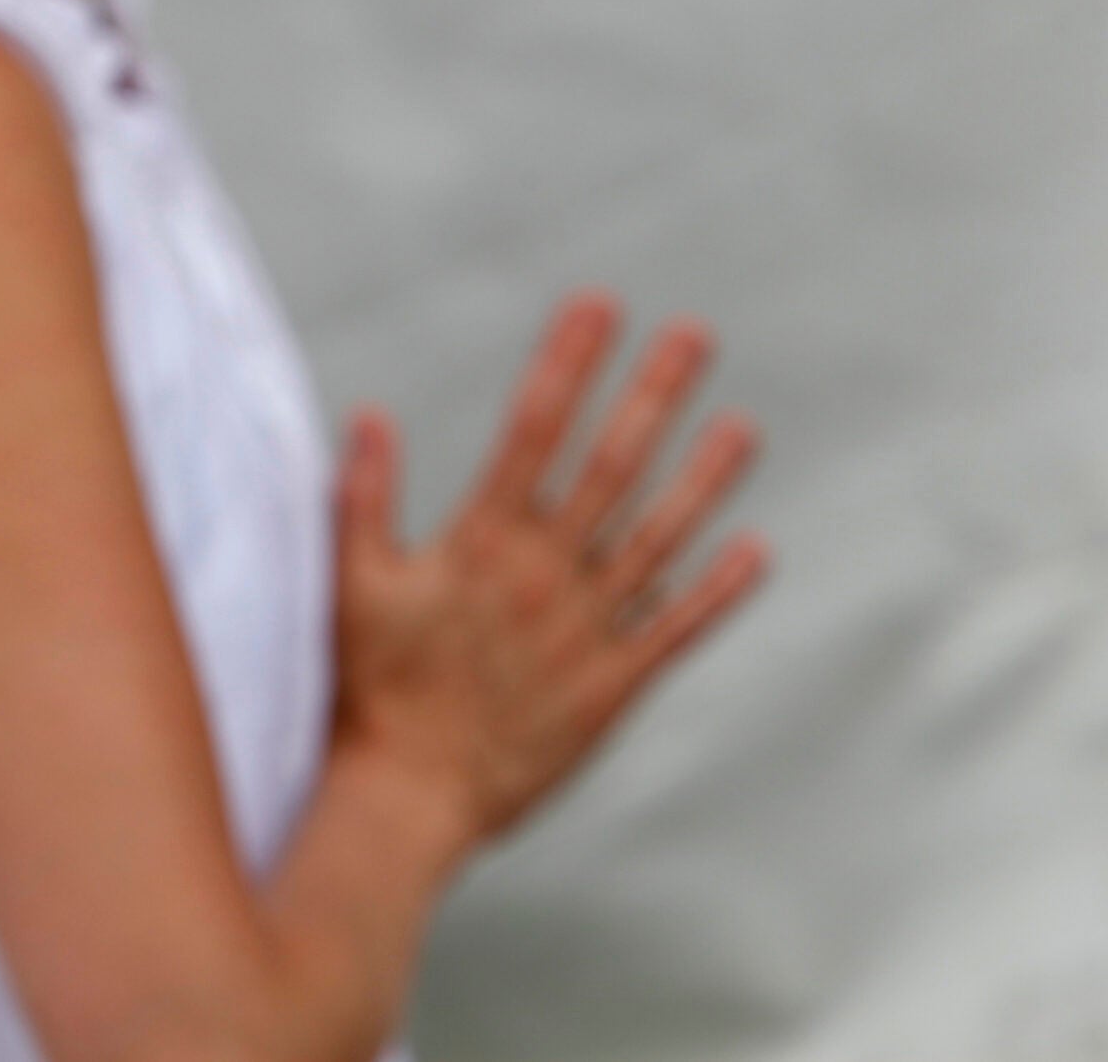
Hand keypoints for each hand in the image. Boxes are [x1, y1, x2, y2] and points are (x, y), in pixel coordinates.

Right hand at [328, 292, 766, 848]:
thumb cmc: (369, 693)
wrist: (404, 801)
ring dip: (704, 479)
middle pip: (610, 466)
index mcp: (481, 543)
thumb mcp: (353, 586)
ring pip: (658, 539)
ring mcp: (584, 631)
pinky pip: (673, 631)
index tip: (598, 306)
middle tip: (695, 335)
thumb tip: (368, 415)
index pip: (532, 430)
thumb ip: (362, 498)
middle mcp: (543, 576)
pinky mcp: (610, 688)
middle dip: (654, 394)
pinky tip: (754, 551)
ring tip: (743, 427)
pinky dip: (715, 591)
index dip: (569, 364)